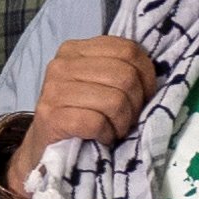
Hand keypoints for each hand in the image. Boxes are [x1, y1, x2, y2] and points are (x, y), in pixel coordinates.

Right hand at [9, 34, 154, 194]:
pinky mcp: (51, 117)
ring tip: (114, 129)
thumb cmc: (80, 114)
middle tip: (126, 118)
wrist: (45, 149)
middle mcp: (61, 65)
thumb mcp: (97, 83)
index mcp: (75, 49)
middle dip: (135, 104)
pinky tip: (101, 137)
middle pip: (126, 76)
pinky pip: (97, 122)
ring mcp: (53, 90)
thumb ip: (118, 69)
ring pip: (115, 100)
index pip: (128, 50)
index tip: (143, 96)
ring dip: (122, 123)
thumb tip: (153, 75)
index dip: (146, 76)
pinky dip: (106, 134)